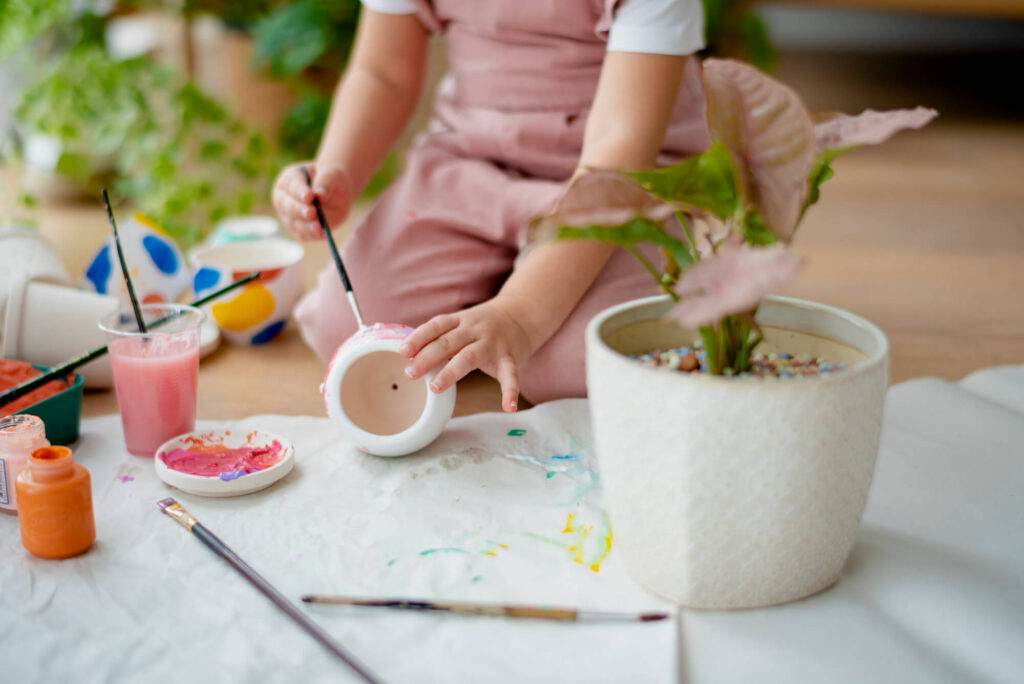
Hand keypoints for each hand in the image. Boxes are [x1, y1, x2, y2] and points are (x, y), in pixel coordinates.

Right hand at [271, 162, 352, 240]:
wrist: (337, 193)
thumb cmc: (331, 178)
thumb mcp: (332, 175)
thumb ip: (326, 182)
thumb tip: (319, 194)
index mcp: (289, 179)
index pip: (292, 186)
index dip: (300, 192)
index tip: (310, 196)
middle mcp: (284, 198)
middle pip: (287, 206)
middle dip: (300, 210)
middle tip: (312, 213)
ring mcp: (289, 216)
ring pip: (294, 223)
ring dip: (306, 226)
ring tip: (319, 228)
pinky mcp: (298, 229)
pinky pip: (303, 235)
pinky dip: (312, 235)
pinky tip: (322, 234)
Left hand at [398, 298, 537, 412]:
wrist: (522, 315)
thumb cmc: (482, 326)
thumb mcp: (461, 323)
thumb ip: (440, 337)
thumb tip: (408, 357)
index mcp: (460, 321)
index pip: (436, 326)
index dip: (418, 337)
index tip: (402, 351)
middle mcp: (475, 329)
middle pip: (448, 342)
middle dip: (427, 357)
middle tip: (409, 373)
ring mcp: (493, 344)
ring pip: (470, 357)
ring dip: (451, 372)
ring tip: (435, 388)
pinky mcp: (510, 358)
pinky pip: (510, 375)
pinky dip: (510, 391)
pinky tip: (508, 407)